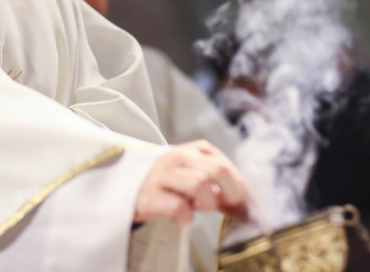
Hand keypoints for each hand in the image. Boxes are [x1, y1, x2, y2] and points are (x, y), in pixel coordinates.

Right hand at [134, 140, 248, 225]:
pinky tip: (182, 218)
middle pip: (217, 170)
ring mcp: (162, 175)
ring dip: (206, 202)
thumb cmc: (165, 185)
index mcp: (191, 151)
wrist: (121, 188)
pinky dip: (186, 216)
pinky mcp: (149, 196)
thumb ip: (216, 185)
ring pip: (200, 185)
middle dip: (230, 192)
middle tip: (226, 206)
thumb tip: (248, 206)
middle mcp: (177, 158)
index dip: (240, 186)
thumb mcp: (190, 176)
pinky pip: (178, 206)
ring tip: (197, 208)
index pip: (224, 163)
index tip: (244, 205)